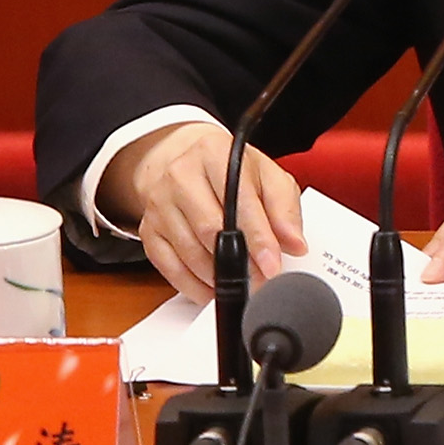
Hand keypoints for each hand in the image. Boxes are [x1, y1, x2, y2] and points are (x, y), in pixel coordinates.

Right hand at [95, 122, 307, 304]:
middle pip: (210, 229)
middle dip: (240, 262)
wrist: (186, 163)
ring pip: (189, 251)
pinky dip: (193, 285)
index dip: (258, 238)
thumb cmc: (232, 171)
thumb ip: (285, 209)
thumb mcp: (268, 177)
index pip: (240, 202)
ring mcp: (160, 204)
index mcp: (215, 155)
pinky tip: (213, 289)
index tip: (272, 265)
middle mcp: (181, 176)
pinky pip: (169, 267)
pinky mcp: (149, 229)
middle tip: (261, 280)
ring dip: (219, 276)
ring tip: (243, 284)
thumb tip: (294, 243)